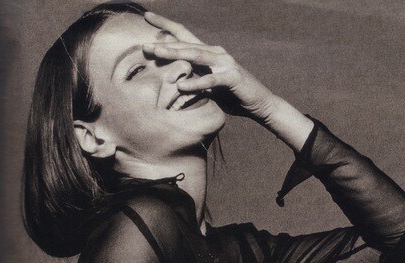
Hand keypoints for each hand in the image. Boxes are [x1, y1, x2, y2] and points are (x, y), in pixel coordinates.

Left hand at [143, 12, 275, 120]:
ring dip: (175, 54)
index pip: (184, 35)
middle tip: (144, 45)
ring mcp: (225, 62)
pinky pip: (210, 79)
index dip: (166, 25)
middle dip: (164, 44)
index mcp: (209, 53)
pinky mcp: (232, 77)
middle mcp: (216, 52)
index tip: (147, 16)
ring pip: (195, 55)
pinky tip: (181, 85)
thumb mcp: (209, 87)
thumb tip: (175, 79)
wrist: (260, 104)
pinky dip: (196, 82)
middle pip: (186, 44)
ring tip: (157, 54)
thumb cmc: (233, 97)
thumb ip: (194, 79)